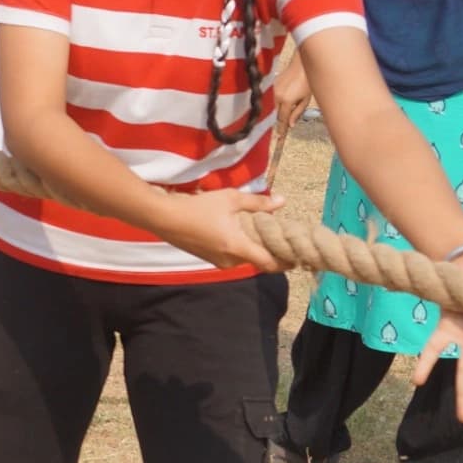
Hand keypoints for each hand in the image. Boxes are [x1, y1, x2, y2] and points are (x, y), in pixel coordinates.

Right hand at [159, 188, 284, 270]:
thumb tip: (283, 202)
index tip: (297, 254)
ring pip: (245, 259)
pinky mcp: (209, 259)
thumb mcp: (230, 199)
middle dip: (271, 251)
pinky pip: (232, 256)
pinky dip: (240, 248)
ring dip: (254, 248)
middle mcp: (230, 261)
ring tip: (260, 231)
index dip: (286, 262)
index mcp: (238, 248)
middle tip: (280, 237)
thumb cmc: (198, 207)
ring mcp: (218, 262)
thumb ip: (258, 202)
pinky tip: (238, 232)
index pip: (270, 263)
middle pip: (259, 261)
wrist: (164, 218)